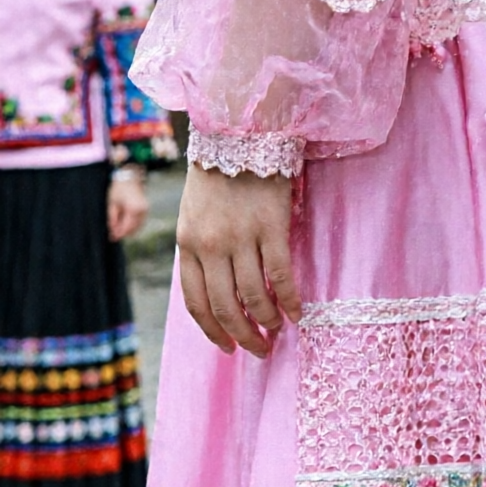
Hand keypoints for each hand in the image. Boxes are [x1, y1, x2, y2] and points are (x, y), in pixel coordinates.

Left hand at [106, 171, 148, 243]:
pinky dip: (133, 225)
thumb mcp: (112, 204)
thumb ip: (113, 218)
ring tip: (118, 230)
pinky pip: (141, 221)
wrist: (130, 177)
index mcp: (134, 210)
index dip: (119, 234)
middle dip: (124, 233)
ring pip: (139, 226)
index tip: (112, 238)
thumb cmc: (118, 189)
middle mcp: (142, 211)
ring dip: (129, 230)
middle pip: (134, 228)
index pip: (127, 227)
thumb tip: (113, 230)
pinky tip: (125, 225)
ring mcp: (146, 210)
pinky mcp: (146, 209)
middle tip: (114, 236)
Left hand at [175, 166, 300, 356]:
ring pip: (254, 296)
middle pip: (225, 306)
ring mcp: (240, 238)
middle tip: (260, 350)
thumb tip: (221, 292)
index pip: (196, 302)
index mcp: (186, 244)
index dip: (213, 331)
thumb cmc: (218, 178)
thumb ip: (201, 251)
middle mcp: (210, 246)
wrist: (239, 137)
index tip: (228, 347)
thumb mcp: (194, 216)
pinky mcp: (271, 228)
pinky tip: (298, 313)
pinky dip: (290, 300)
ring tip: (280, 329)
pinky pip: (281, 275)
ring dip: (269, 320)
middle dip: (244, 335)